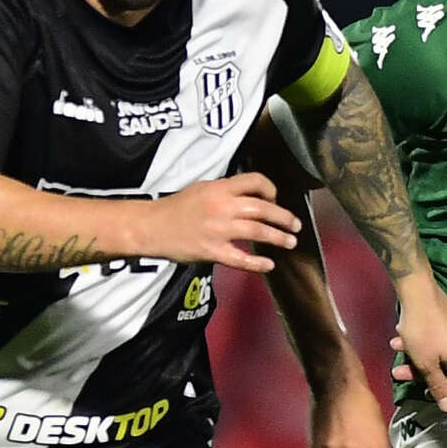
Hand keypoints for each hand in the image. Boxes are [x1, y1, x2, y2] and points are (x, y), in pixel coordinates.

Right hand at [135, 171, 300, 272]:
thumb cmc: (176, 207)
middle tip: (295, 225)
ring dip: (278, 237)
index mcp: (219, 188)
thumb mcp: (201, 188)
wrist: (151, 227)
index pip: (255, 181)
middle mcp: (222, 207)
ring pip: (257, 232)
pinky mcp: (211, 251)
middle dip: (283, 217)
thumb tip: (251, 195)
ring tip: (290, 242)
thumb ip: (225, 190)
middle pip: (263, 208)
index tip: (276, 199)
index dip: (271, 189)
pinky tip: (269, 265)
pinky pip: (239, 259)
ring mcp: (217, 230)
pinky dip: (256, 263)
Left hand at [387, 278, 446, 410]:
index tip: (422, 389)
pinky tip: (403, 334)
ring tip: (397, 346)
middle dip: (420, 371)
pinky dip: (420, 340)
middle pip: (445, 369)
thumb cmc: (421, 331)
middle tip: (399, 370)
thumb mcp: (426, 364)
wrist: (418, 292)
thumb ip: (437, 386)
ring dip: (416, 354)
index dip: (442, 392)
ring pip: (437, 351)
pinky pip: (436, 336)